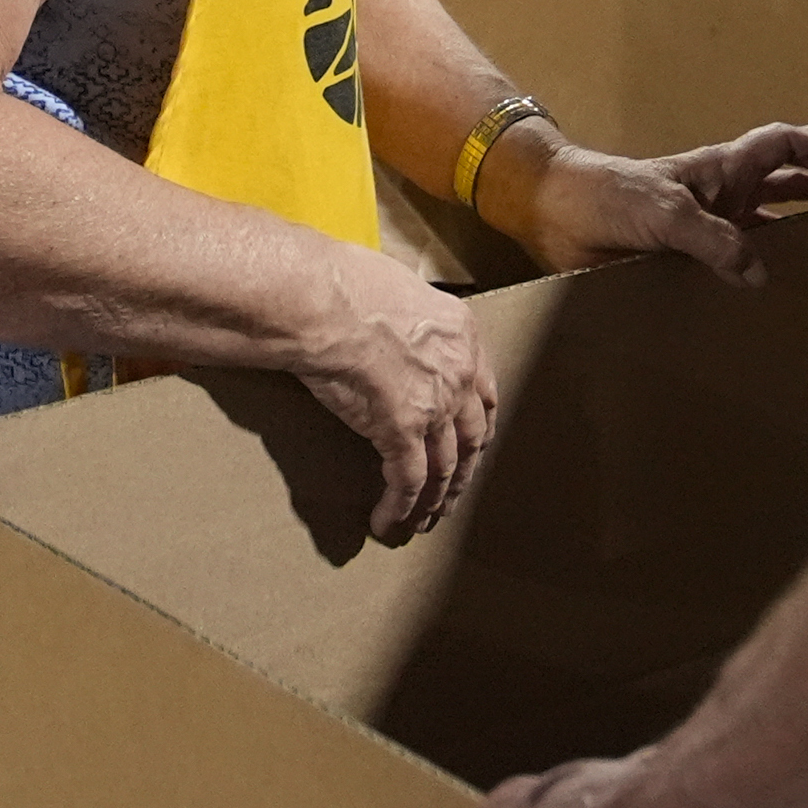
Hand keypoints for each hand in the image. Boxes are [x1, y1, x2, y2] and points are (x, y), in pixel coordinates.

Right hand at [289, 237, 494, 544]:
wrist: (323, 301)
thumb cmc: (343, 283)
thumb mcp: (395, 287)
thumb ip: (405, 314)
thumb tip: (387, 322)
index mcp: (461, 334)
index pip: (483, 390)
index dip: (479, 424)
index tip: (474, 442)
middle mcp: (458, 373)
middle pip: (473, 436)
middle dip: (463, 471)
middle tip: (452, 493)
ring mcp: (435, 405)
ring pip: (445, 467)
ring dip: (436, 500)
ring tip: (424, 522)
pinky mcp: (402, 431)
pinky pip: (408, 482)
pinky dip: (400, 509)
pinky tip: (389, 524)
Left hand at [487, 123, 807, 282]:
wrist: (556, 214)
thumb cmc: (613, 196)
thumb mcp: (670, 212)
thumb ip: (717, 241)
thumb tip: (760, 276)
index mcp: (719, 171)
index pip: (777, 146)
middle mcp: (714, 196)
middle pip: (770, 182)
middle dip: (803, 184)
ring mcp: (695, 226)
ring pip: (748, 224)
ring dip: (775, 231)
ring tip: (804, 247)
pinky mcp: (673, 257)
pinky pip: (718, 265)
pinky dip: (739, 274)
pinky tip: (750, 294)